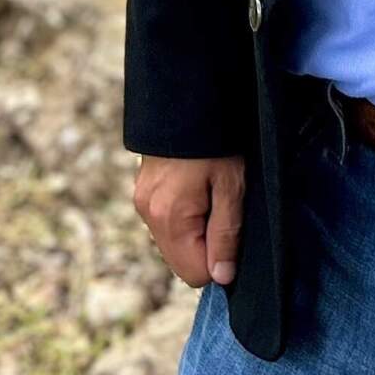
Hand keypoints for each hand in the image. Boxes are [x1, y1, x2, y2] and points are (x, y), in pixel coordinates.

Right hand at [132, 154, 245, 287]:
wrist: (187, 97)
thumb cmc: (216, 141)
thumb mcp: (231, 186)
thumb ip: (226, 234)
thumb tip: (222, 277)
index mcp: (169, 217)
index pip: (194, 274)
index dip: (219, 263)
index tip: (233, 234)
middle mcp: (148, 214)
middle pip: (181, 260)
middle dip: (206, 248)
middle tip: (224, 210)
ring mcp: (142, 202)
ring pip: (173, 243)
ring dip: (195, 232)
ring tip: (211, 196)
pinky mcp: (142, 192)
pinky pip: (166, 223)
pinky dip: (184, 218)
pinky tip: (197, 191)